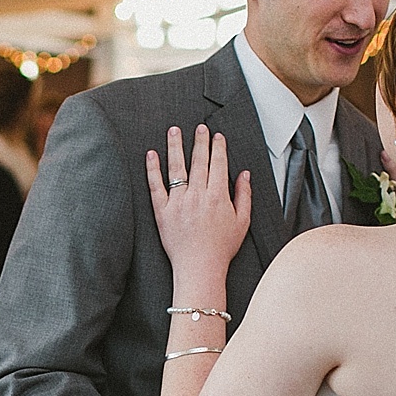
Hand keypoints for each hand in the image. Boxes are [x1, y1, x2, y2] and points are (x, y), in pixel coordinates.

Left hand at [145, 125, 252, 278]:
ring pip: (176, 167)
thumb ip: (244, 195)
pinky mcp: (162, 211)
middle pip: (198, 161)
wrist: (199, 268)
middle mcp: (198, 195)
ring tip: (174, 131)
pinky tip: (151, 154)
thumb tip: (245, 174)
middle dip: (200, 141)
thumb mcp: (242, 222)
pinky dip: (152, 169)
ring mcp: (178, 202)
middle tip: (199, 127)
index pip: (218, 164)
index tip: (216, 136)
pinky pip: (156, 185)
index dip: (218, 147)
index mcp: (218, 196)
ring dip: (175, 146)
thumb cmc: (222, 248)